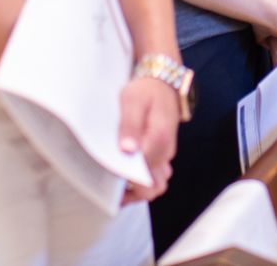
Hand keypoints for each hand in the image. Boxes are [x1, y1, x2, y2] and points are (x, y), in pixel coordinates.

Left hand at [117, 75, 179, 203]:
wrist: (162, 81)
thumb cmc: (146, 90)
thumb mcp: (132, 101)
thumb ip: (130, 125)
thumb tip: (127, 150)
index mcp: (159, 139)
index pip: (144, 173)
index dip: (126, 181)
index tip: (110, 180)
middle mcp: (166, 151)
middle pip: (153, 187)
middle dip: (133, 194)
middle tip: (112, 192)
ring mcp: (166, 154)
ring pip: (157, 185)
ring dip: (139, 191)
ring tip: (118, 187)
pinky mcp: (163, 153)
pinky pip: (157, 176)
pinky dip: (144, 182)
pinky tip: (127, 176)